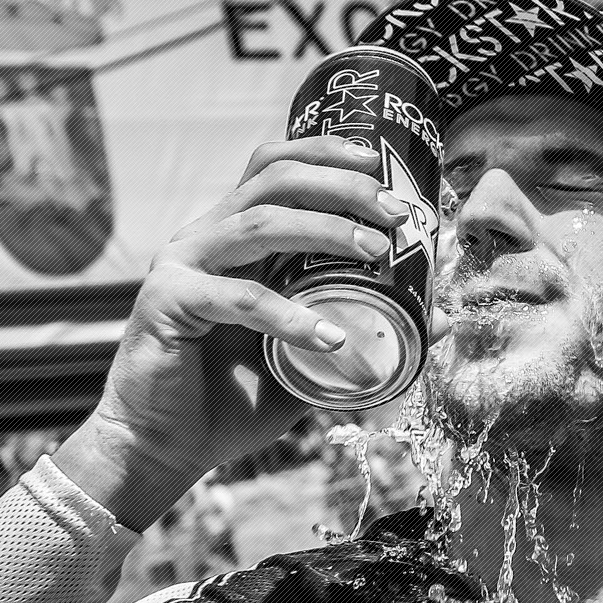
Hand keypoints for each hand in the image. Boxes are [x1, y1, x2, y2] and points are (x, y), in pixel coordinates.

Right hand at [57, 136, 425, 530]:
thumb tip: (438, 318)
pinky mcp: (166, 301)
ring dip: (324, 230)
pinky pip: (239, 297)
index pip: (276, 169)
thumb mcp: (311, 361)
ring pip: (259, 223)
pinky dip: (289, 315)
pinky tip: (330, 337)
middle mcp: (205, 238)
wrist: (164, 449)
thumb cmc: (232, 402)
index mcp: (233, 239)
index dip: (325, 153)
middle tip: (392, 214)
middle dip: (340, 186)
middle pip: (274, 179)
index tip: (378, 164)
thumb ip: (362, 332)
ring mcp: (182, 265)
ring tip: (374, 253)